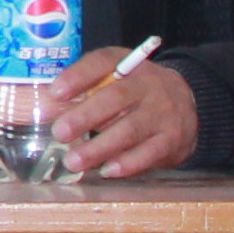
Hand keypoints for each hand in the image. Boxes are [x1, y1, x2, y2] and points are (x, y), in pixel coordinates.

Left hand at [43, 47, 197, 181]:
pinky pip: (149, 153)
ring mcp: (162, 112)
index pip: (103, 61)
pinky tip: (106, 170)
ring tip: (73, 161)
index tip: (55, 92)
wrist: (188, 104)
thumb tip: (45, 108)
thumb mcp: (116, 79)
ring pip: (130, 129)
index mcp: (128, 64)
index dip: (78, 76)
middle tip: (59, 133)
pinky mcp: (172, 139)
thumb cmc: (136, 93)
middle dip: (85, 116)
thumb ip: (85, 89)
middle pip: (116, 98)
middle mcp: (148, 85)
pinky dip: (126, 164)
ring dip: (99, 148)